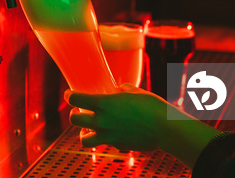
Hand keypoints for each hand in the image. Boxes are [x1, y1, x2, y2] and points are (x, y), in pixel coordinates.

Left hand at [65, 84, 221, 167]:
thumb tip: (118, 89)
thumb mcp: (135, 91)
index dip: (69, 95)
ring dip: (84, 133)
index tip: (69, 94)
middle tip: (80, 111)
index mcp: (104, 103)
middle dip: (74, 114)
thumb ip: (122, 90)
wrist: (165, 128)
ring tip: (89, 128)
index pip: (75, 99)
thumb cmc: (152, 106)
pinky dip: (105, 139)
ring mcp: (108, 135)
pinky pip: (104, 144)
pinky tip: (112, 133)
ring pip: (84, 139)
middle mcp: (102, 120)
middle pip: (73, 120)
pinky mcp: (117, 145)